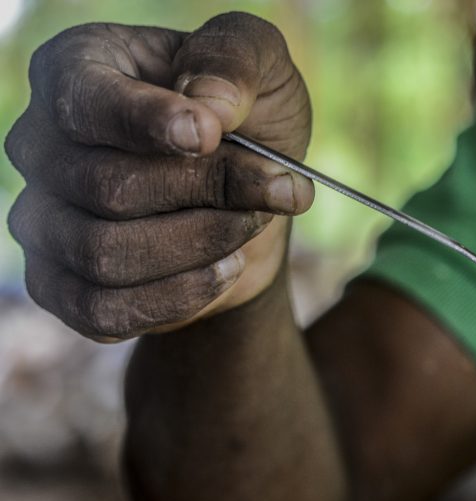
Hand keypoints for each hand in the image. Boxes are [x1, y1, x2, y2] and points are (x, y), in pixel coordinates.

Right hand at [5, 12, 313, 340]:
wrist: (252, 198)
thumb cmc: (248, 120)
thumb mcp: (260, 67)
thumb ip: (235, 61)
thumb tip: (207, 104)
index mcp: (78, 70)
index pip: (86, 101)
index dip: (148, 122)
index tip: (209, 136)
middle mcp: (43, 145)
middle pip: (109, 187)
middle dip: (210, 192)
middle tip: (279, 189)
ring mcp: (42, 219)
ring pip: (105, 253)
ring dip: (201, 244)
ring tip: (252, 223)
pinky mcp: (60, 284)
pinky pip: (101, 310)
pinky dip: (178, 297)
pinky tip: (227, 269)